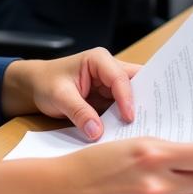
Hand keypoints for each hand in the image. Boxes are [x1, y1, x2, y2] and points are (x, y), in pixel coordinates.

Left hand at [1, 49, 139, 138]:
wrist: (36, 86)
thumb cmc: (46, 83)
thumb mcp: (59, 96)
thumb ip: (78, 112)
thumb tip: (97, 132)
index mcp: (99, 60)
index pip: (120, 77)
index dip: (127, 98)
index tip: (129, 118)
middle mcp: (109, 69)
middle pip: (136, 82)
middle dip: (145, 100)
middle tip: (156, 120)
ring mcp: (111, 84)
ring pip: (134, 96)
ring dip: (139, 111)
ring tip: (148, 129)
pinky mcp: (110, 98)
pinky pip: (124, 108)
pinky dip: (129, 119)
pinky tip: (134, 133)